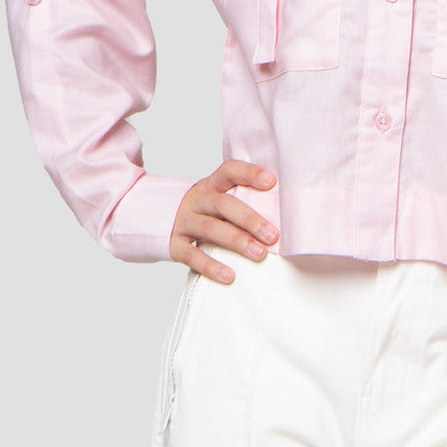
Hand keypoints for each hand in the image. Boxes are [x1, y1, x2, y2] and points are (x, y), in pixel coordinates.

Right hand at [168, 159, 279, 283]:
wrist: (161, 218)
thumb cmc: (207, 211)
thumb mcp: (220, 198)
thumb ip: (244, 200)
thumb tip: (285, 210)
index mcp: (212, 184)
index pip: (229, 171)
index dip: (249, 174)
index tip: (272, 182)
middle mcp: (197, 200)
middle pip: (223, 204)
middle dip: (250, 220)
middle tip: (273, 236)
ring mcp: (184, 221)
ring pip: (211, 229)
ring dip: (237, 241)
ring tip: (260, 254)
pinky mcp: (174, 244)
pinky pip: (192, 255)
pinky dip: (211, 266)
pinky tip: (230, 275)